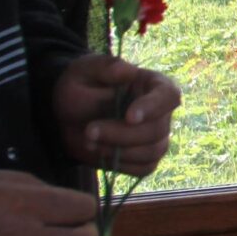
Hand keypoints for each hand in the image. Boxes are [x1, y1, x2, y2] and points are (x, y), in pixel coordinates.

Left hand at [51, 53, 179, 176]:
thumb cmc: (80, 87)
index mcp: (152, 84)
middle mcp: (160, 111)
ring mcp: (155, 136)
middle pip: (157, 129)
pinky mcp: (144, 157)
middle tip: (89, 131)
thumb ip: (105, 67)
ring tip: (89, 140)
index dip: (154, 108)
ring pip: (153, 151)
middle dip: (122, 134)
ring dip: (119, 151)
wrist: (67, 116)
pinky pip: (144, 168)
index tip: (129, 117)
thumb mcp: (85, 70)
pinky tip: (100, 152)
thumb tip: (128, 70)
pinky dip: (121, 164)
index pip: (169, 96)